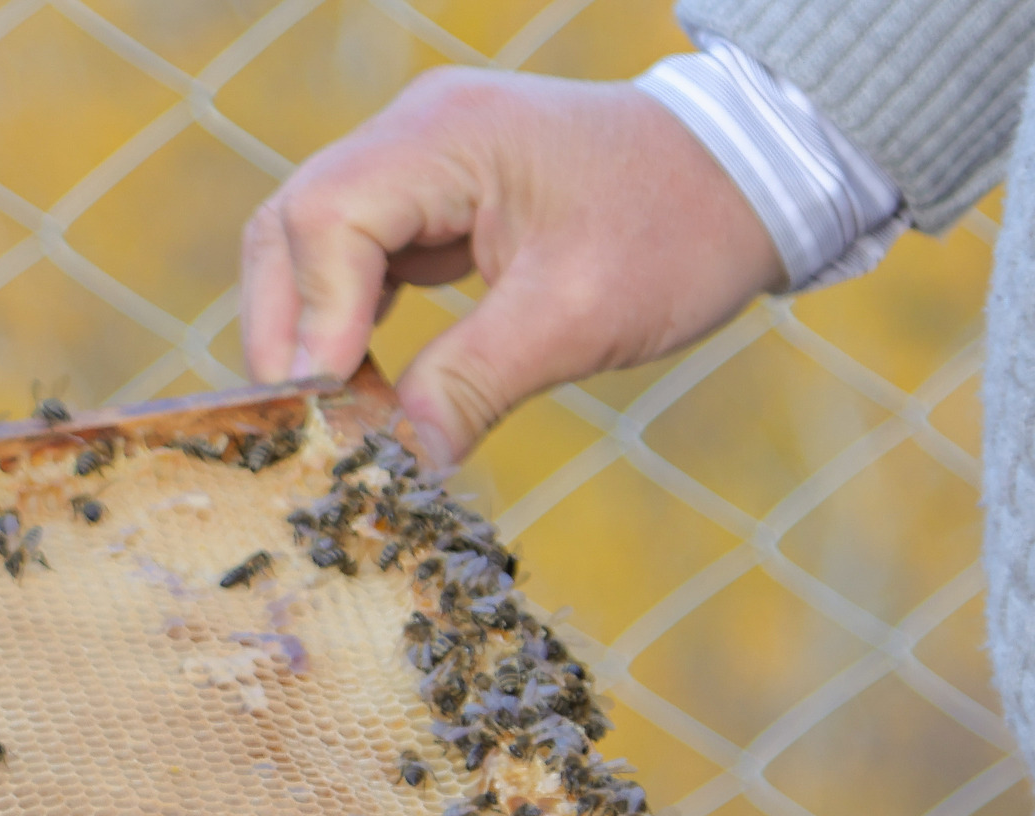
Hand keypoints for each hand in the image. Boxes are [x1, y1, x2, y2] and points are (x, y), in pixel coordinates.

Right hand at [240, 70, 784, 466]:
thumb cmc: (678, 228)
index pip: (326, 220)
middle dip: (286, 330)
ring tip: (336, 415)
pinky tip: (365, 385)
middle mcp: (415, 132)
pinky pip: (354, 258)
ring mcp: (419, 161)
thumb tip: (396, 465)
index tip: (331, 412)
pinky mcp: (434, 198)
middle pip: (291, 226)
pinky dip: (345, 323)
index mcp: (445, 134)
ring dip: (310, 331)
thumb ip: (473, 385)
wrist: (748, 175)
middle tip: (306, 427)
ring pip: (310, 244)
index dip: (313, 322)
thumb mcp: (578, 317)